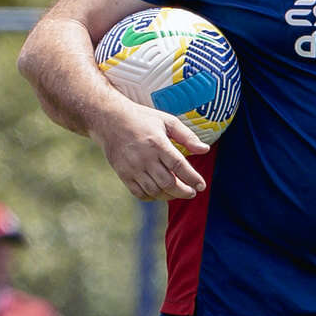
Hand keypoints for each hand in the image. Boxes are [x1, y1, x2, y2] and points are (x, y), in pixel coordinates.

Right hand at [91, 98, 208, 201]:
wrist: (109, 120)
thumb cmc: (142, 119)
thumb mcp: (167, 121)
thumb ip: (187, 136)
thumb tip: (205, 150)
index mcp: (157, 143)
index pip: (179, 165)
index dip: (192, 178)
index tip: (201, 186)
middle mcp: (145, 157)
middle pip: (168, 182)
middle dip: (183, 191)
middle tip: (191, 193)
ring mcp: (133, 168)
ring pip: (155, 191)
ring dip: (169, 196)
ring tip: (177, 192)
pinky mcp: (123, 174)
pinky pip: (140, 193)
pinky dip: (152, 197)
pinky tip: (160, 192)